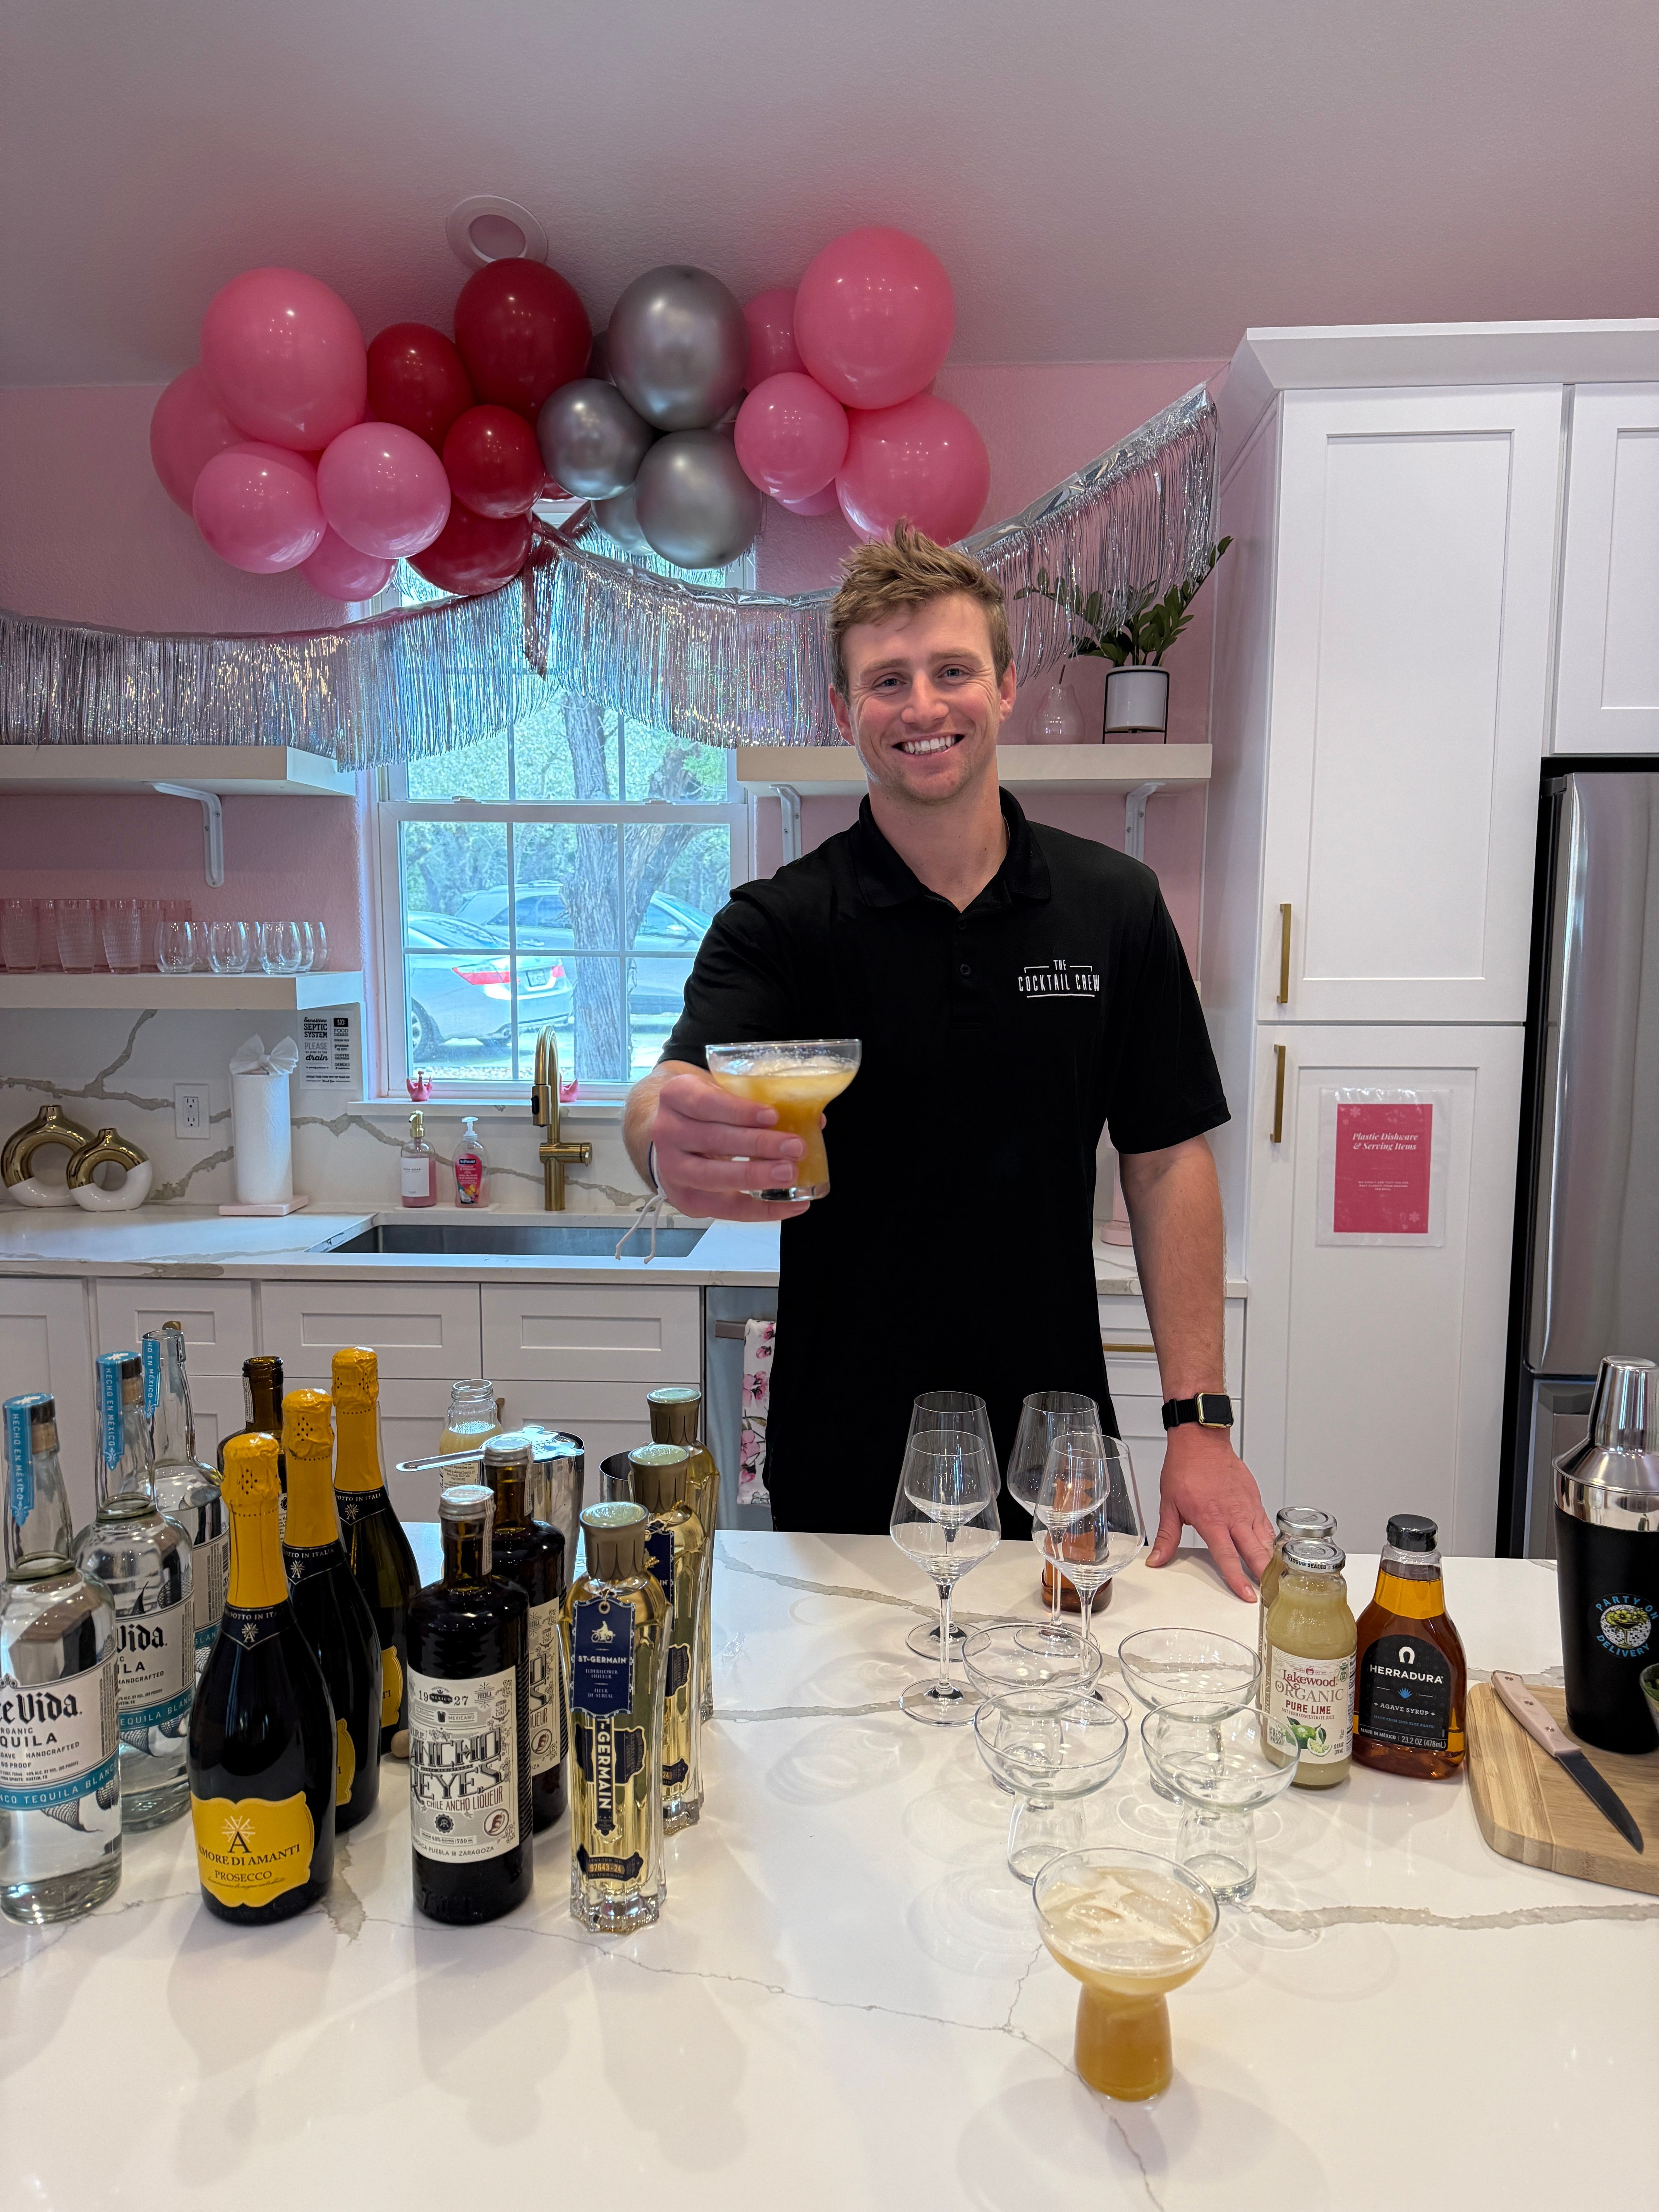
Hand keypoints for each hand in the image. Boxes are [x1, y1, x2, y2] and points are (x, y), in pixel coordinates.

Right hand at [651, 1069, 811, 1223]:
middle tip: (794, 1147)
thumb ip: (759, 1101)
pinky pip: (725, 1210)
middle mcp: (667, 1132)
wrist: (672, 1134)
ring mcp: (672, 1169)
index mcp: (676, 1096)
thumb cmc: (706, 1110)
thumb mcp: (722, 1091)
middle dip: (757, 1145)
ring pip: (714, 1177)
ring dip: (756, 1176)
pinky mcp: (686, 1200)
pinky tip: (791, 1204)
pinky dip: (761, 1210)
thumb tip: (813, 1120)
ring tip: (790, 1174)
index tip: (773, 1116)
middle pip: (712, 1139)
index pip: (706, 1102)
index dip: (739, 1111)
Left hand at [1145, 1426, 1274, 1602]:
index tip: (1247, 1595)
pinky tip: (1272, 1551)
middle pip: (1254, 1552)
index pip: (1227, 1557)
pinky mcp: (1255, 1499)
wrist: (1201, 1440)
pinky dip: (1271, 1540)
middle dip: (1264, 1575)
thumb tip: (1157, 1560)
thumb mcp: (1169, 1504)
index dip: (1238, 1579)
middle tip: (1271, 1595)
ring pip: (1265, 1540)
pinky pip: (1266, 1524)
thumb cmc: (1185, 1468)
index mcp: (1211, 1520)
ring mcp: (1247, 1507)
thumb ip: (1167, 1537)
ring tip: (1277, 1579)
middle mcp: (1233, 1516)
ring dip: (1271, 1560)